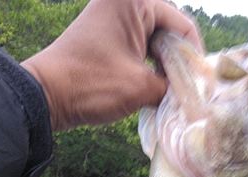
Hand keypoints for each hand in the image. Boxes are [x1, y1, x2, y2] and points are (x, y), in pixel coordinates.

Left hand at [21, 0, 201, 130]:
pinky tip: (154, 89)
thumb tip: (189, 94)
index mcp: (135, 1)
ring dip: (164, 68)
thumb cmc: (91, 85)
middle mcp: (124, 2)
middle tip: (188, 91)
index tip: (202, 85)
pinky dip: (147, 67)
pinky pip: (137, 48)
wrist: (45, 96)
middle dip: (179, 63)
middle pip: (169, 32)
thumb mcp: (140, 88)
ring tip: (171, 94)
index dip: (195, 57)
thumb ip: (172, 87)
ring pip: (153, 42)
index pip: (182, 26)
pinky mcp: (105, 35)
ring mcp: (113, 18)